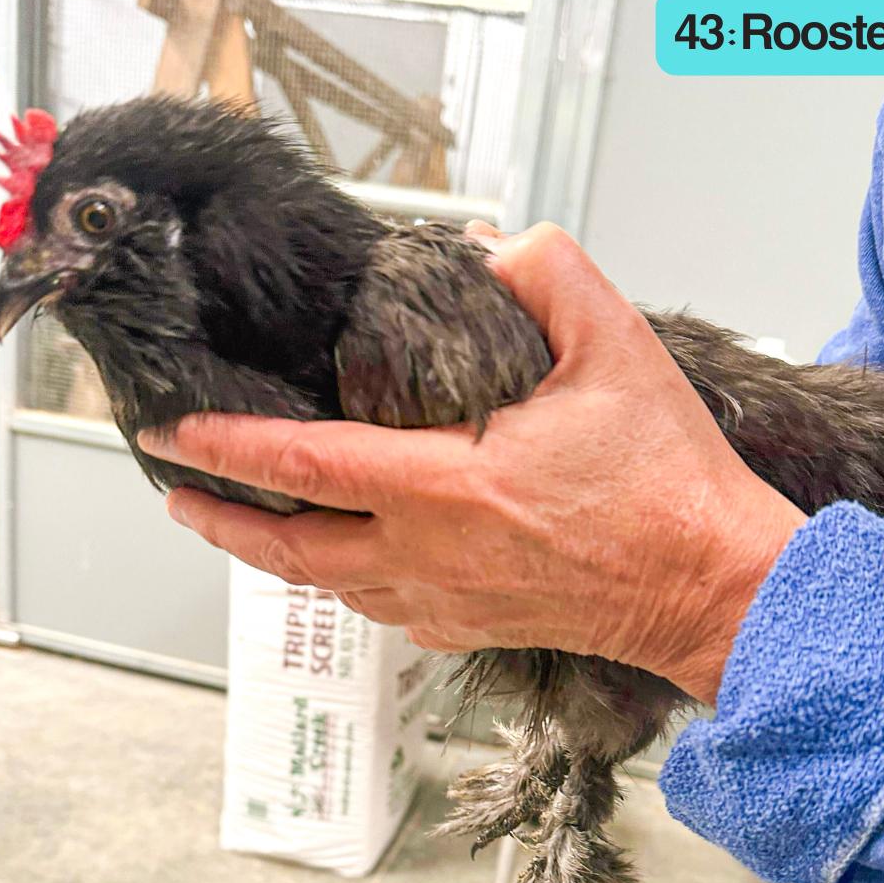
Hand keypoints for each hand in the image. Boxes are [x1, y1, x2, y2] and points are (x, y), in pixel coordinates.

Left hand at [138, 223, 803, 702]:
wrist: (711, 587)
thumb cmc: (669, 484)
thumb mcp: (619, 345)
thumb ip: (548, 271)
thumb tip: (491, 253)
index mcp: (448, 488)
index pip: (305, 467)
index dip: (227, 450)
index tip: (172, 435)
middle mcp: (431, 556)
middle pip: (292, 550)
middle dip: (222, 522)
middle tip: (178, 494)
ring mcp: (448, 601)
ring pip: (332, 588)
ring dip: (279, 558)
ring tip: (249, 527)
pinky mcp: (473, 630)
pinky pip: (385, 611)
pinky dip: (347, 585)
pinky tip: (346, 565)